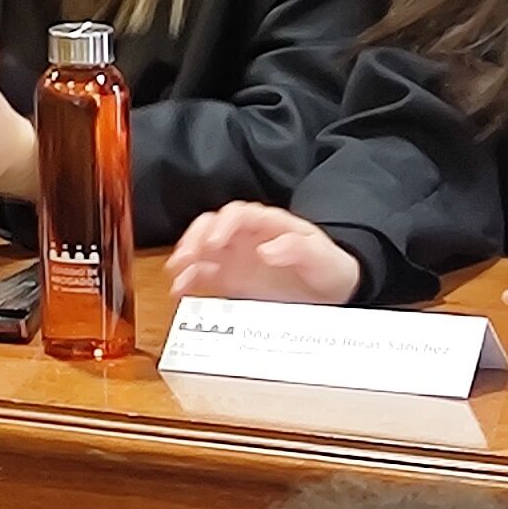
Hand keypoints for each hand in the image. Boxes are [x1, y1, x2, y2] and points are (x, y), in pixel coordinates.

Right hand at [167, 202, 361, 303]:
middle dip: (195, 238)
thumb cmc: (328, 268)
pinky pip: (201, 274)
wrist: (331, 293)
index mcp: (267, 223)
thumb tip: (266, 249)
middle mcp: (245, 235)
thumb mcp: (321, 258)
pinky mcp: (227, 277)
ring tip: (176, 271)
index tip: (214, 242)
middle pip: (211, 225)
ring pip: (200, 247)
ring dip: (185, 256)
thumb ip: (297, 249)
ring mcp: (233, 255)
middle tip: (187, 256)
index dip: (222, 225)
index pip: (238, 214)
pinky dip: (187, 280)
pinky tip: (179, 290)